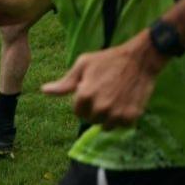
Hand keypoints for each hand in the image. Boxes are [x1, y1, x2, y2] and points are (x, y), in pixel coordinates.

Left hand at [42, 31, 165, 129]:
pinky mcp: (131, 116)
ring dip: (109, 116)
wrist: (141, 59)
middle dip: (96, 110)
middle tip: (107, 94)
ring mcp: (116, 113)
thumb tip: (44, 91)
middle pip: (92, 120)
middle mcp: (99, 107)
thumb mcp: (84, 64)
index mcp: (85, 95)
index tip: (95, 91)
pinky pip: (122, 125)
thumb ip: (64, 82)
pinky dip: (123, 117)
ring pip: (106, 125)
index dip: (85, 102)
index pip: (78, 112)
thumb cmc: (109, 59)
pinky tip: (126, 102)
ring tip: (116, 99)